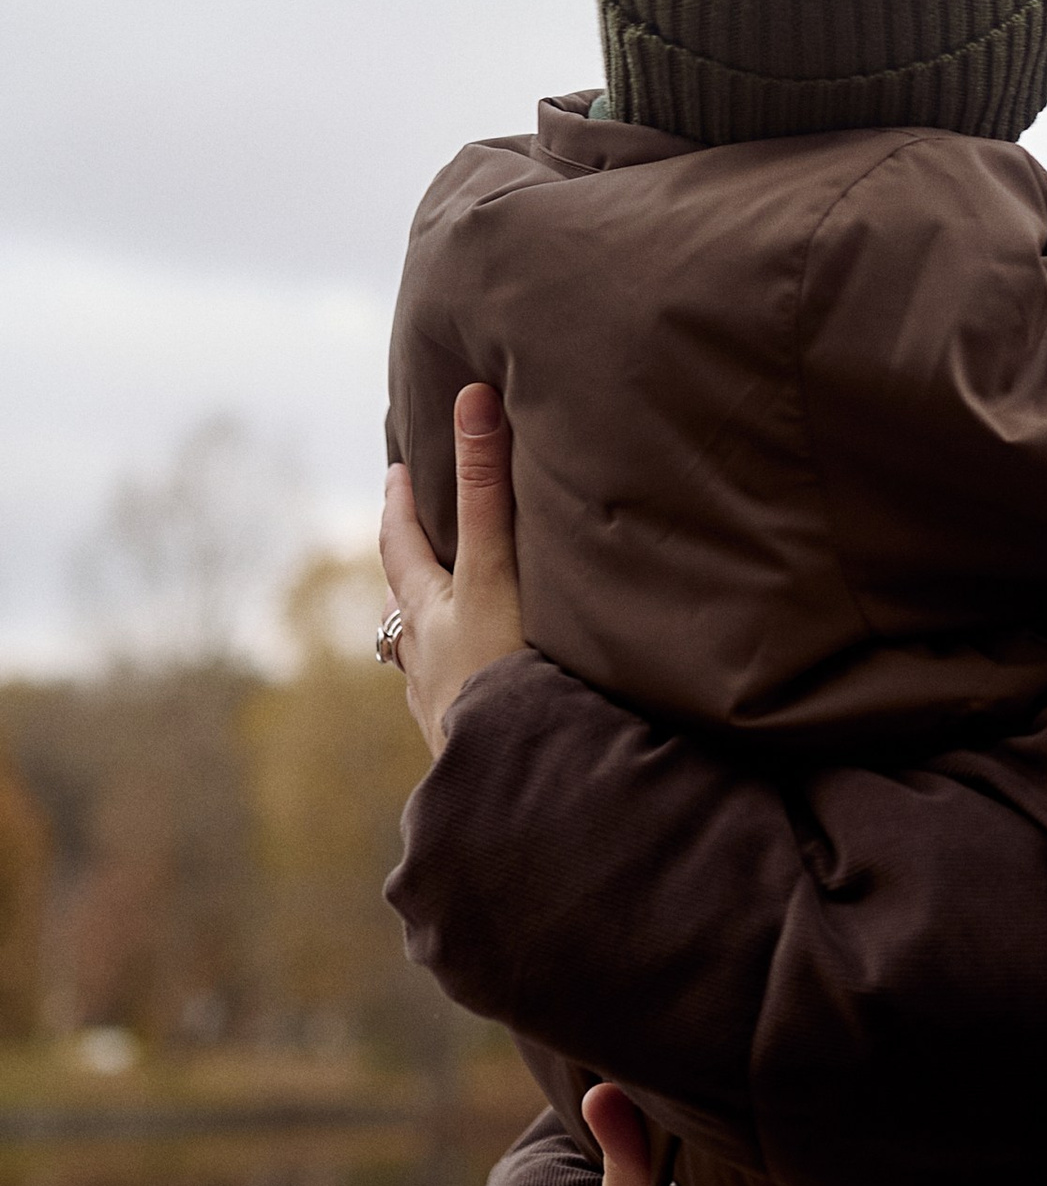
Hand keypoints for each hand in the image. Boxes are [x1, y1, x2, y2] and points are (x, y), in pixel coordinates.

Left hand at [380, 382, 527, 756]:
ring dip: (434, 638)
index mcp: (429, 615)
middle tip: (415, 540)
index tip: (395, 471)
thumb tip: (472, 397)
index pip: (401, 547)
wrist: (512, 788)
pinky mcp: (469, 751)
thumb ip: (488, 489)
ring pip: (427, 663)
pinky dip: (467, 691)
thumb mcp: (495, 573)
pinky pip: (460, 709)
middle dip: (410, 571)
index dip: (398, 506)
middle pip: (405, 608)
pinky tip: (488, 703)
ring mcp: (444, 711)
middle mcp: (425, 662)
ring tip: (450, 627)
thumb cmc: (502, 675)